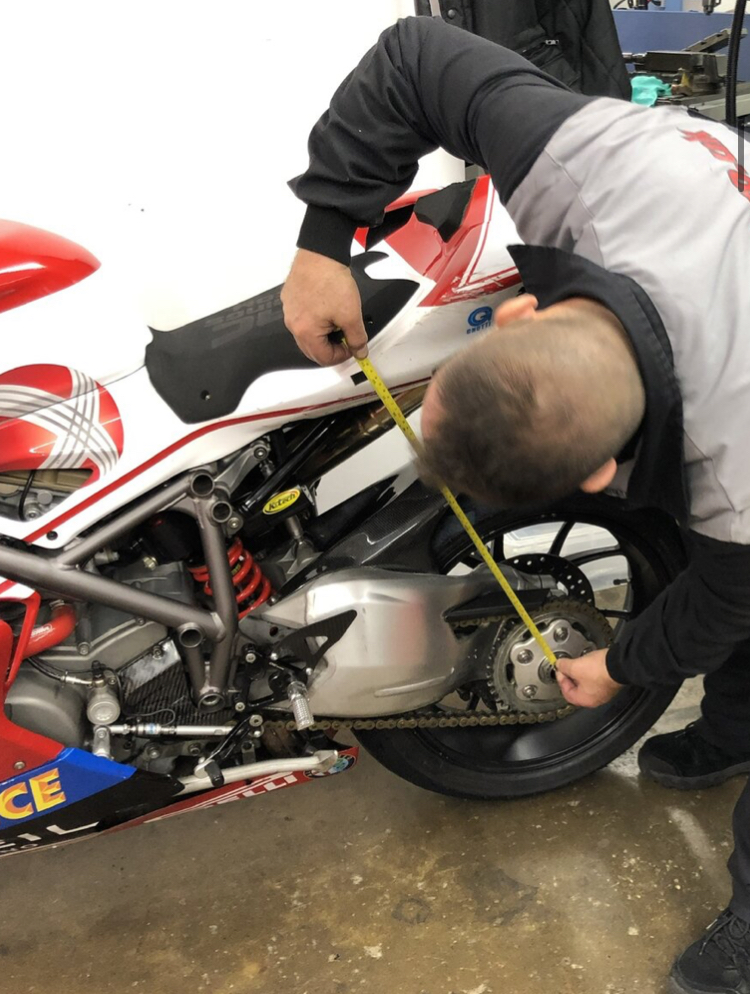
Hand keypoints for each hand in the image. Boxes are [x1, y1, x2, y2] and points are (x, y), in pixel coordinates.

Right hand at [281, 249, 368, 365]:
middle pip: (312, 349)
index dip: (342, 356)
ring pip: (307, 334)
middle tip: (346, 336)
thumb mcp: (351, 315)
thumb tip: (360, 351)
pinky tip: (327, 307)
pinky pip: (302, 318)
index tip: (352, 346)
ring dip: (323, 334)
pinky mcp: (289, 299)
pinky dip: (315, 319)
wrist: (320, 252)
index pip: (324, 358)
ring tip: (337, 318)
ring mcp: (289, 311)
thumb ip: (356, 338)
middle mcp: (292, 324)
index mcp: (305, 332)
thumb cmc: (331, 280)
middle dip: (331, 347)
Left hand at [555, 649, 623, 707]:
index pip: (566, 693)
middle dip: (571, 677)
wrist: (618, 663)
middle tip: (568, 667)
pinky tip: (590, 664)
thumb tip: (559, 665)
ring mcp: (604, 692)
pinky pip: (597, 679)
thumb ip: (563, 666)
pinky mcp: (610, 683)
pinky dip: (591, 672)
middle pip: (577, 689)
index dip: (561, 680)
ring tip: (578, 664)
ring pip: (587, 684)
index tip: (560, 670)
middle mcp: (595, 699)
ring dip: (581, 674)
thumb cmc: (599, 671)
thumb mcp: (574, 667)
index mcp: (584, 700)